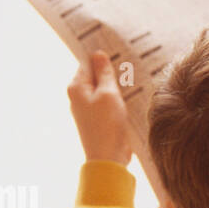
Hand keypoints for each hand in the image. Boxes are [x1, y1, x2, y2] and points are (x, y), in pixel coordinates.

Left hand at [67, 49, 131, 164]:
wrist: (109, 158)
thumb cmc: (107, 125)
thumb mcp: (108, 94)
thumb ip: (104, 73)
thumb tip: (99, 55)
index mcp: (76, 87)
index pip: (87, 62)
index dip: (101, 56)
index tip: (117, 49)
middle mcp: (79, 97)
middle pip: (95, 75)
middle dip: (110, 70)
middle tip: (128, 62)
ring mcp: (88, 109)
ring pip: (103, 89)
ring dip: (116, 85)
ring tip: (132, 77)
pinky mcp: (99, 119)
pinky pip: (108, 102)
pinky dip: (117, 98)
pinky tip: (130, 95)